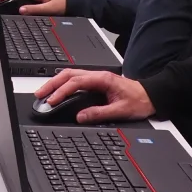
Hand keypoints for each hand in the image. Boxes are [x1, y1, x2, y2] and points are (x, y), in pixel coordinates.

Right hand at [34, 69, 154, 123]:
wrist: (151, 96)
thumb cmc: (139, 101)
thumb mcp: (120, 111)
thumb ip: (99, 113)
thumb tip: (81, 116)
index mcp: (102, 79)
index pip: (75, 82)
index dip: (61, 91)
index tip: (52, 101)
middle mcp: (97, 75)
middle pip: (68, 74)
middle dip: (52, 84)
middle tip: (40, 95)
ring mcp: (96, 77)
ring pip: (70, 75)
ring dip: (55, 83)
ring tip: (44, 93)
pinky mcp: (96, 82)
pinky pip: (75, 80)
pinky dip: (62, 84)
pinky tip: (57, 91)